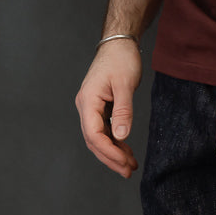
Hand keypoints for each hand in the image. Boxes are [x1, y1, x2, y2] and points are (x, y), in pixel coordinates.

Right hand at [75, 39, 142, 177]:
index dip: (108, 151)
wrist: (118, 43)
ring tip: (129, 165)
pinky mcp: (99, 106)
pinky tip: (125, 149)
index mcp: (88, 101)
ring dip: (112, 152)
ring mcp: (91, 107)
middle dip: (110, 158)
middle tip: (128, 171)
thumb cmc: (121, 59)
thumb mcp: (125, 84)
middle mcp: (85, 106)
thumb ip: (123, 110)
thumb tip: (121, 136)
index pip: (93, 134)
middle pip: (94, 140)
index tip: (124, 162)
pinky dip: (114, 141)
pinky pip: (103, 129)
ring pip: (98, 137)